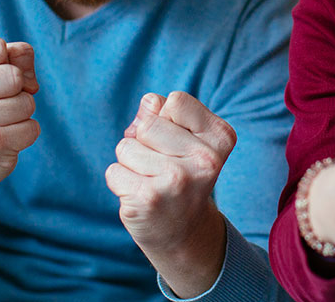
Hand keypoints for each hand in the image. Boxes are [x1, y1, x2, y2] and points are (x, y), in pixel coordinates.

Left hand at [105, 91, 235, 296]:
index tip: (177, 143)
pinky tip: (141, 197)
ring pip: (126, 147)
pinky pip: (114, 171)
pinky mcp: (149, 199)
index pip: (175, 101)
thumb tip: (147, 102)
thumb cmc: (179, 176)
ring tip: (152, 181)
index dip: (166, 118)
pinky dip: (120, 182)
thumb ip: (164, 113)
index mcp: (220, 138)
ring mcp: (177, 180)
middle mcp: (205, 159)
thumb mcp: (184, 139)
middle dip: (144, 142)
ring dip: (130, 163)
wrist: (183, 233)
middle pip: (146, 124)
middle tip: (161, 167)